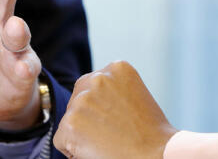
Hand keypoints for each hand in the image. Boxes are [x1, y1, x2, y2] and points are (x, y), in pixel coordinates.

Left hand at [55, 61, 176, 158]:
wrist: (156, 154)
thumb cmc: (150, 133)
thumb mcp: (135, 96)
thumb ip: (112, 89)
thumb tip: (90, 100)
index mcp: (117, 67)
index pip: (93, 86)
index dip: (102, 108)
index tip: (119, 119)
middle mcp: (98, 78)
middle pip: (78, 99)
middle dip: (88, 116)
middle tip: (112, 132)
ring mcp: (83, 100)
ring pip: (70, 120)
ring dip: (83, 133)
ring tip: (108, 141)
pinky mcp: (71, 123)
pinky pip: (61, 140)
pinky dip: (74, 150)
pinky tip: (97, 150)